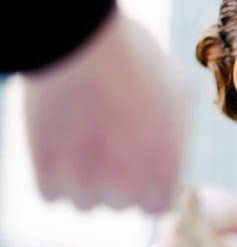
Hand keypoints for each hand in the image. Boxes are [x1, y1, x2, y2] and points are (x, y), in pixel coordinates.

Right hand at [22, 9, 186, 212]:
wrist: (83, 42)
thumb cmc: (134, 57)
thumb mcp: (179, 89)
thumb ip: (180, 128)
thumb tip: (174, 141)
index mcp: (166, 168)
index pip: (157, 204)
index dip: (146, 184)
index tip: (135, 163)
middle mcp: (129, 184)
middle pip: (121, 203)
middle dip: (115, 181)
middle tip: (106, 143)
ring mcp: (87, 184)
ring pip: (84, 202)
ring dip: (82, 180)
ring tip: (82, 138)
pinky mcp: (48, 175)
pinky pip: (51, 193)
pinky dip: (52, 174)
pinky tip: (60, 142)